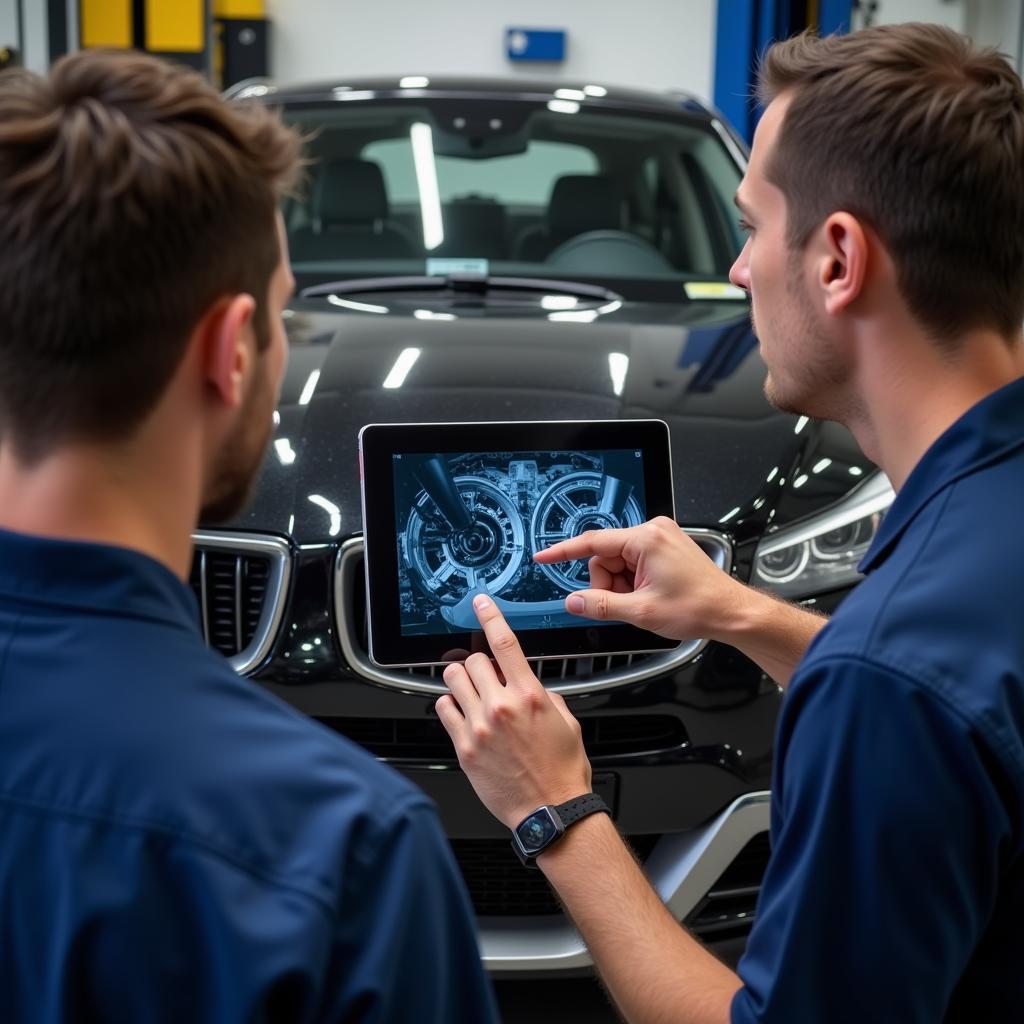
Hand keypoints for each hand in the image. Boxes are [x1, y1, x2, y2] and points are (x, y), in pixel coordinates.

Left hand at [435, 594, 591, 829]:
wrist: (551, 811)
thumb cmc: (563, 771)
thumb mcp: (566, 722)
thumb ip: (545, 695)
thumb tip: (530, 685)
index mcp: (529, 695)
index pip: (504, 642)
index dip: (490, 616)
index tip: (481, 603)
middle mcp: (501, 707)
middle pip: (474, 660)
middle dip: (480, 664)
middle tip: (488, 677)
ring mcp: (479, 727)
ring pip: (453, 679)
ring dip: (462, 680)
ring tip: (472, 692)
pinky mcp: (464, 748)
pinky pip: (443, 709)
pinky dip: (450, 705)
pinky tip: (462, 713)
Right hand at [534, 516, 745, 641]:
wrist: (730, 612)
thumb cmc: (699, 606)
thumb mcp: (642, 612)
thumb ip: (601, 606)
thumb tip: (574, 602)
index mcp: (645, 539)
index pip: (592, 543)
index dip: (563, 552)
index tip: (544, 558)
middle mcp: (652, 532)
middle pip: (605, 558)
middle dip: (608, 585)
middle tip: (625, 606)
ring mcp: (660, 539)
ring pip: (618, 564)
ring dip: (622, 587)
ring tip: (642, 604)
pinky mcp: (665, 549)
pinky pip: (633, 564)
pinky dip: (633, 584)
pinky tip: (647, 597)